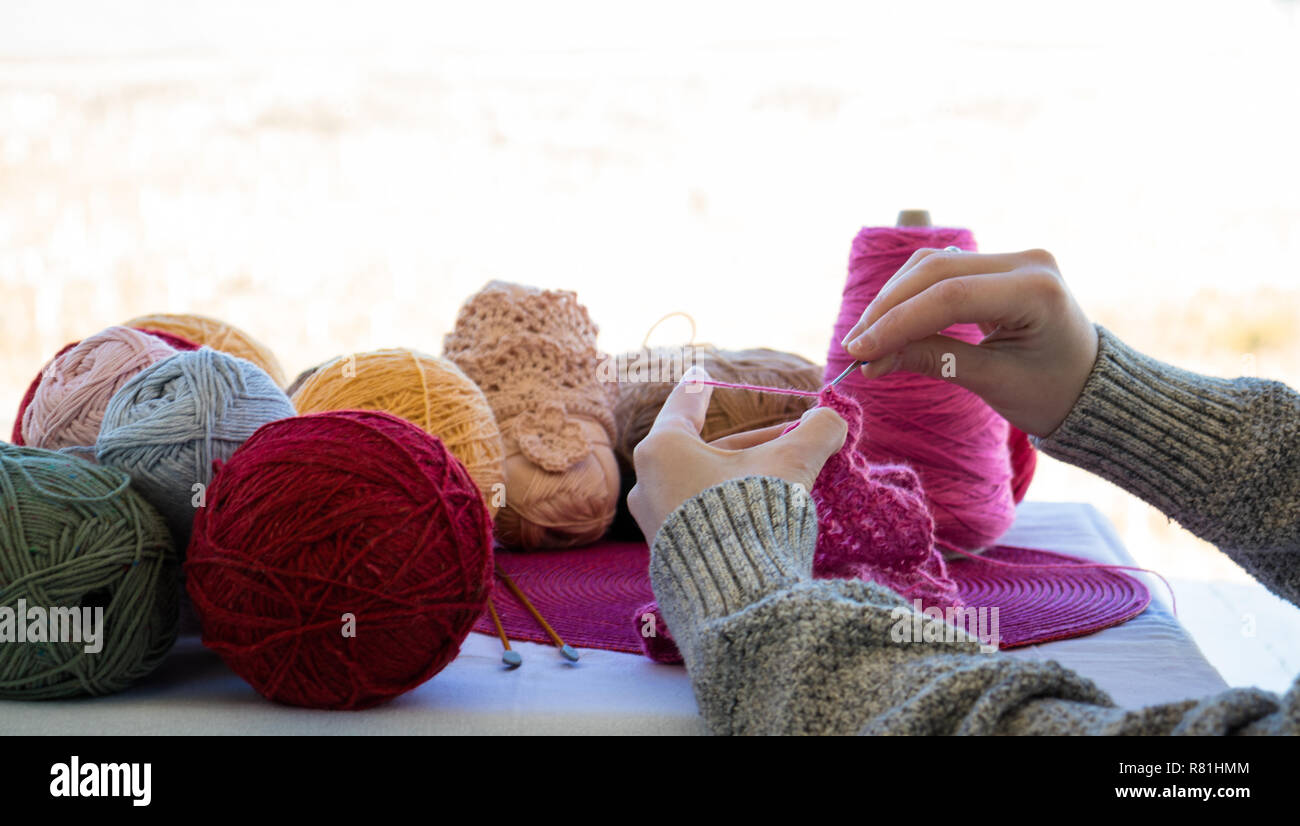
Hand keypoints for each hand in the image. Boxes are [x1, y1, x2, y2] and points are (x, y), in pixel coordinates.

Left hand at [627, 367, 847, 542]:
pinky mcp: (668, 554)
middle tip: (790, 438)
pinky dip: (728, 503)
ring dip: (743, 474)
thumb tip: (833, 417)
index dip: (700, 388)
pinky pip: (699, 514)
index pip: (685, 404)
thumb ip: (816, 431)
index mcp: (664, 448)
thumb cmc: (754, 516)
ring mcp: (655, 521)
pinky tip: (763, 511)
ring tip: (787, 475)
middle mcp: (648, 482)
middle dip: (751, 442)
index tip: (702, 373)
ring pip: (703, 482)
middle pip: (704, 447)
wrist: (735, 596)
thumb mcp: (791, 463)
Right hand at [840, 248, 1098, 436]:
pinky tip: (887, 325)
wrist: (1089, 387)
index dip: (897, 322)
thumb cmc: (1051, 393)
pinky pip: (942, 271)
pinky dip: (910, 297)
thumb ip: (933, 360)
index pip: (950, 297)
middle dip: (888, 310)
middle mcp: (1027, 261)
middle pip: (936, 272)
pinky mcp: (997, 264)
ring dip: (893, 301)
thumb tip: (871, 360)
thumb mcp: (993, 383)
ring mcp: (1013, 257)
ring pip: (933, 266)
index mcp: (1036, 291)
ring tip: (866, 340)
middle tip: (855, 348)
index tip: (860, 351)